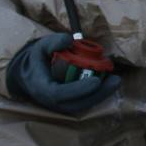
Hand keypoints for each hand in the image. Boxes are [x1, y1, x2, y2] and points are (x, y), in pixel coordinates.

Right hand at [5, 32, 120, 113]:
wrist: (29, 73)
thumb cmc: (38, 59)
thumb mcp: (41, 47)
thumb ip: (53, 42)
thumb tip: (68, 39)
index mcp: (42, 88)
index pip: (59, 94)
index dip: (78, 89)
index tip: (96, 81)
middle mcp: (51, 102)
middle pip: (76, 104)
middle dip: (98, 94)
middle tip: (115, 80)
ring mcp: (61, 106)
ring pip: (83, 106)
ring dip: (102, 95)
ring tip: (116, 81)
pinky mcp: (69, 105)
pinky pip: (85, 103)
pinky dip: (98, 95)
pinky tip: (110, 83)